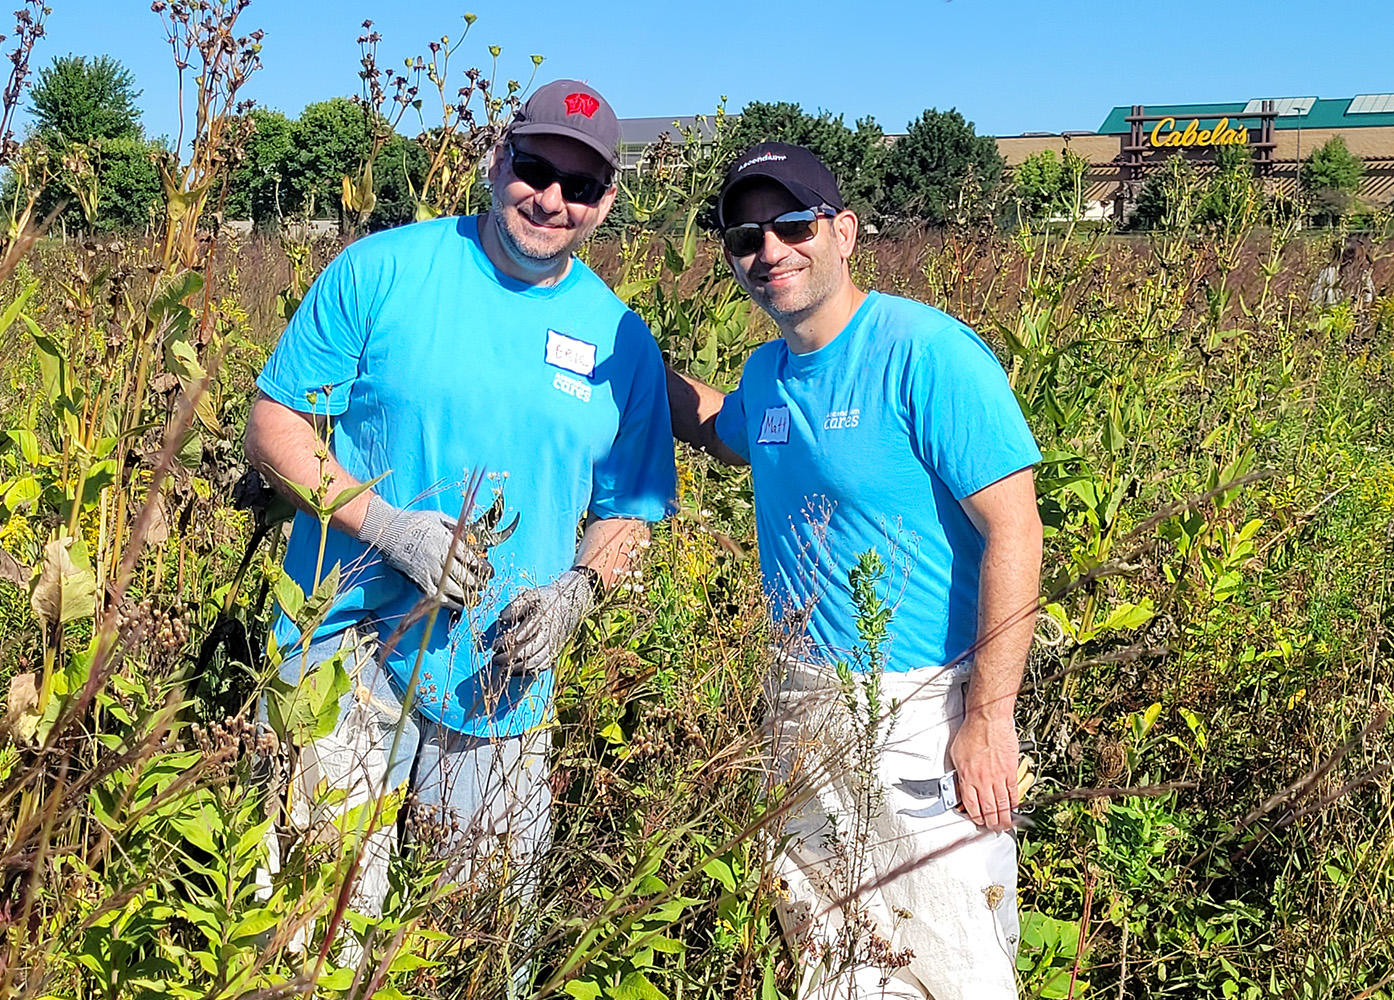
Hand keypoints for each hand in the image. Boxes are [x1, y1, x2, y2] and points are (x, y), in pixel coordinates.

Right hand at [356, 495, 492, 608]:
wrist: (389, 530)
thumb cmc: (415, 521)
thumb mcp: (439, 517)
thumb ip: (456, 527)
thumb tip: (473, 536)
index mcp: (448, 541)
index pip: (471, 559)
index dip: (483, 568)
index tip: (490, 572)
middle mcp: (441, 558)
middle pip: (465, 576)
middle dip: (477, 583)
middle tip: (483, 585)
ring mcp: (430, 571)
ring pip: (454, 589)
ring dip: (467, 596)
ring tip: (474, 598)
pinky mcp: (420, 581)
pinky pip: (437, 596)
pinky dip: (449, 603)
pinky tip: (457, 605)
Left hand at [491, 569, 597, 675]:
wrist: (572, 602)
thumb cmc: (547, 598)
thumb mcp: (532, 595)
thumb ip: (516, 606)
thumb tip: (503, 618)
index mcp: (541, 618)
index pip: (522, 634)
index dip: (507, 642)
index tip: (494, 646)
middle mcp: (549, 633)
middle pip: (528, 650)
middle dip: (510, 657)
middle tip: (496, 659)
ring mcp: (554, 643)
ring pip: (536, 660)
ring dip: (519, 667)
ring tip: (505, 667)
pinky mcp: (556, 650)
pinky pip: (544, 664)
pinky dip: (531, 670)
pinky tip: (519, 670)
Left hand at [948, 712, 1019, 831]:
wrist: (988, 720)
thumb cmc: (972, 732)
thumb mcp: (956, 754)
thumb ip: (959, 773)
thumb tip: (959, 784)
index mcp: (967, 777)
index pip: (971, 805)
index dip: (975, 816)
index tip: (977, 821)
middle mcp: (982, 780)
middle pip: (988, 808)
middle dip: (991, 823)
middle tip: (993, 829)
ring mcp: (998, 777)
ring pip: (1001, 804)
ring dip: (1003, 817)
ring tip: (1004, 825)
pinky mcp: (1010, 771)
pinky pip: (1013, 792)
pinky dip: (1013, 802)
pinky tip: (1013, 808)